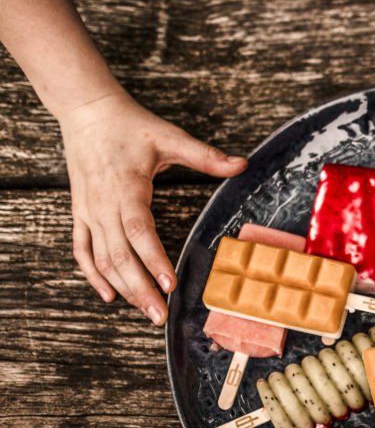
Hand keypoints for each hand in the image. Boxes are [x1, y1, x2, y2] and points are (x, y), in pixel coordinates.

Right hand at [60, 92, 247, 323]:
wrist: (86, 111)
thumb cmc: (129, 125)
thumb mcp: (170, 137)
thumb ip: (206, 156)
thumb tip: (242, 164)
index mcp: (127, 188)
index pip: (140, 232)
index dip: (154, 260)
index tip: (170, 285)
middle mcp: (103, 205)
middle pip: (119, 255)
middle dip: (140, 289)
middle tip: (161, 315)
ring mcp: (88, 212)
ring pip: (102, 259)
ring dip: (123, 288)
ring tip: (146, 311)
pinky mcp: (79, 213)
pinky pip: (82, 251)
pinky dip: (93, 276)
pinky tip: (111, 296)